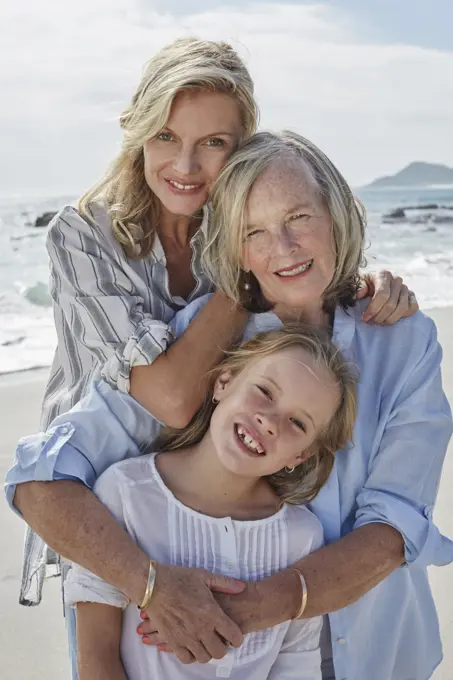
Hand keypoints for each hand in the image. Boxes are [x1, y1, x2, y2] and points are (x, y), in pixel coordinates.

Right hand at [139, 571, 297, 652]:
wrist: (153, 585)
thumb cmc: (179, 578)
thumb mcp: (204, 576)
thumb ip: (225, 583)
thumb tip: (242, 587)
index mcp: (212, 613)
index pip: (233, 636)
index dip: (237, 638)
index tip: (234, 635)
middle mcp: (201, 628)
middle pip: (219, 652)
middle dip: (223, 647)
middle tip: (220, 640)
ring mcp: (186, 637)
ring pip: (204, 658)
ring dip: (207, 652)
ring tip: (206, 642)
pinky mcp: (172, 641)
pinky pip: (186, 658)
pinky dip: (191, 655)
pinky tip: (192, 646)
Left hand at [358, 270, 418, 323]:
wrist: (372, 287)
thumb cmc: (364, 287)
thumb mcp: (357, 285)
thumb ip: (358, 287)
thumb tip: (360, 293)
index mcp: (383, 275)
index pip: (382, 294)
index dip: (374, 308)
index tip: (365, 317)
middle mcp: (396, 279)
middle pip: (391, 304)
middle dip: (380, 317)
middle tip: (372, 321)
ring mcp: (405, 287)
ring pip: (403, 308)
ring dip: (390, 319)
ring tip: (380, 321)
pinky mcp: (412, 295)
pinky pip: (413, 307)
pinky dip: (403, 315)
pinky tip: (392, 317)